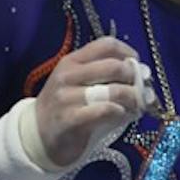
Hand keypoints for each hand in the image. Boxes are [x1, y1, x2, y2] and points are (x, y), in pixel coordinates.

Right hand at [34, 37, 154, 165]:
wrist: (38, 135)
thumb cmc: (66, 106)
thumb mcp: (79, 84)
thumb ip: (105, 77)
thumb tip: (142, 75)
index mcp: (72, 61)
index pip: (105, 45)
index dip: (127, 52)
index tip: (136, 65)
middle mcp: (68, 75)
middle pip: (112, 66)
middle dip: (133, 78)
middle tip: (139, 89)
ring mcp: (66, 97)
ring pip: (111, 90)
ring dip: (131, 98)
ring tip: (136, 105)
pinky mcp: (69, 119)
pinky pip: (102, 111)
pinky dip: (118, 112)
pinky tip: (121, 114)